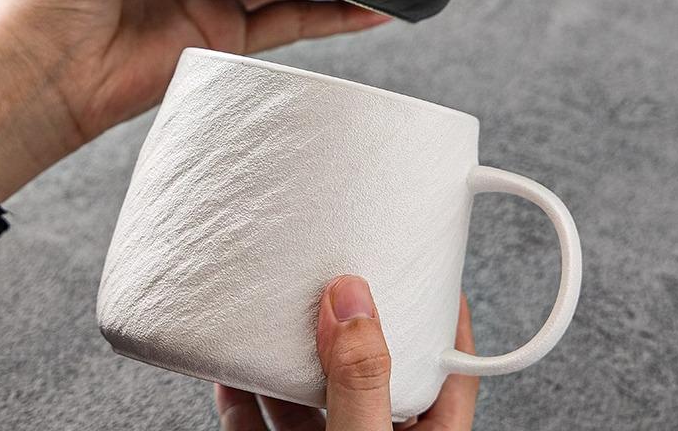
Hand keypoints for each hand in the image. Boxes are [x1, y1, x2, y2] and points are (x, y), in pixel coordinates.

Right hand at [215, 279, 478, 429]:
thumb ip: (360, 380)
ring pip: (311, 394)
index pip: (446, 367)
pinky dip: (246, 393)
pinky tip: (232, 366)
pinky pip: (261, 424)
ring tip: (276, 304)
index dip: (440, 314)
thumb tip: (351, 298)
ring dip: (290, 352)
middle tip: (333, 271)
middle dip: (348, 322)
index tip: (421, 264)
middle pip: (368, 369)